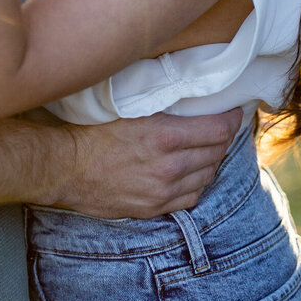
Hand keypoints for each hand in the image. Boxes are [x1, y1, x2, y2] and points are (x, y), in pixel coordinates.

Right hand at [57, 109, 243, 217]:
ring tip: (207, 149)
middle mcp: (170, 165)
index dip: (232, 119)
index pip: (218, 129)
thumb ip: (162, 104)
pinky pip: (191, 197)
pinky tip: (191, 173)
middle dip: (223, 138)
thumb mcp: (129, 108)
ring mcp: (163, 190)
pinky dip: (197, 184)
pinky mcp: (154, 207)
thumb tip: (189, 92)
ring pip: (207, 175)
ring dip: (211, 161)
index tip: (234, 112)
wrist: (66, 169)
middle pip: (216, 152)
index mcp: (165, 135)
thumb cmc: (92, 132)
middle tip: (222, 128)